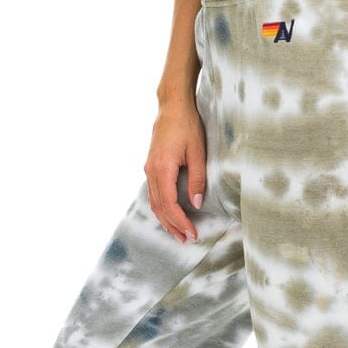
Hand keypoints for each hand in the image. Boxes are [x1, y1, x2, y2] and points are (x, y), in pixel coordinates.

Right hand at [145, 98, 207, 243]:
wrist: (172, 107)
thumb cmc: (187, 126)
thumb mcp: (198, 152)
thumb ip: (197, 179)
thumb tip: (196, 203)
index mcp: (162, 169)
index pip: (169, 204)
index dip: (180, 222)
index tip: (191, 233)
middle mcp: (151, 171)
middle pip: (159, 207)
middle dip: (172, 226)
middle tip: (186, 240)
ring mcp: (149, 169)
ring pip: (154, 202)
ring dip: (165, 219)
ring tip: (177, 234)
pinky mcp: (151, 166)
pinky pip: (153, 193)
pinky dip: (161, 208)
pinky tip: (169, 215)